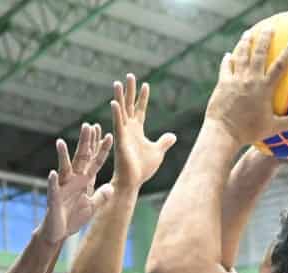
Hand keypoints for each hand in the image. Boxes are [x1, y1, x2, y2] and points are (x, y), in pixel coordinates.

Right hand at [39, 122, 114, 242]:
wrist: (59, 232)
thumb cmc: (74, 218)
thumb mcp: (92, 207)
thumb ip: (101, 197)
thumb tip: (112, 187)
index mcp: (84, 181)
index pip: (95, 162)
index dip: (101, 150)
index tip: (108, 136)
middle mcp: (73, 180)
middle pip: (80, 158)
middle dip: (84, 143)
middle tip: (88, 125)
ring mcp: (62, 188)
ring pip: (63, 169)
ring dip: (62, 156)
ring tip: (60, 143)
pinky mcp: (54, 199)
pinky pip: (53, 189)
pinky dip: (53, 182)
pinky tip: (52, 174)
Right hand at [110, 73, 176, 190]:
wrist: (133, 182)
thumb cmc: (143, 169)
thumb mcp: (158, 152)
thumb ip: (164, 142)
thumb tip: (173, 136)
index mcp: (137, 131)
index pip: (140, 110)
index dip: (142, 97)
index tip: (145, 84)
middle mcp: (129, 129)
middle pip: (129, 105)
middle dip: (129, 91)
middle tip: (129, 76)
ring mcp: (124, 134)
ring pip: (121, 111)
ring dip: (120, 97)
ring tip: (118, 83)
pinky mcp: (120, 140)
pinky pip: (118, 124)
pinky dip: (116, 113)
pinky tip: (114, 102)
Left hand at [205, 28, 287, 145]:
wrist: (223, 133)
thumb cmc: (248, 132)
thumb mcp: (272, 128)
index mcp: (264, 88)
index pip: (280, 66)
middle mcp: (250, 80)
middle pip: (259, 53)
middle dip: (265, 38)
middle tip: (269, 28)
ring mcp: (235, 80)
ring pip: (241, 55)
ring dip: (245, 43)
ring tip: (248, 34)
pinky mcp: (222, 84)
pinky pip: (225, 67)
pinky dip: (227, 60)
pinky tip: (228, 55)